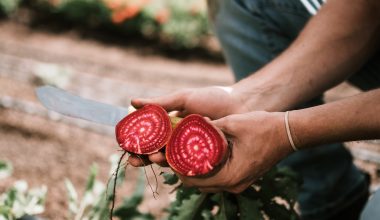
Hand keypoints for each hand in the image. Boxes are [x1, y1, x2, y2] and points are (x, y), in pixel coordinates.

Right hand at [128, 86, 249, 166]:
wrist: (241, 105)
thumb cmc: (213, 99)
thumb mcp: (184, 98)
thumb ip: (160, 103)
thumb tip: (132, 102)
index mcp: (171, 125)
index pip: (149, 136)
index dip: (137, 142)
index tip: (126, 145)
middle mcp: (179, 139)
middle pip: (156, 151)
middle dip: (144, 157)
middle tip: (136, 159)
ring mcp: (191, 150)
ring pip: (170, 160)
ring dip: (159, 162)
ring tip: (155, 158)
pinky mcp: (203, 159)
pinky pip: (188, 165)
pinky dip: (179, 166)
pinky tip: (173, 165)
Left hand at [177, 112, 292, 192]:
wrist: (288, 133)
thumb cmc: (263, 127)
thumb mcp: (232, 123)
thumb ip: (210, 127)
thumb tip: (191, 123)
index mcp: (229, 175)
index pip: (193, 180)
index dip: (178, 168)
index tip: (169, 154)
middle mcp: (233, 184)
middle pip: (199, 184)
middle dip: (184, 170)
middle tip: (175, 153)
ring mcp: (239, 183)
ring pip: (208, 183)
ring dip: (196, 171)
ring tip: (185, 153)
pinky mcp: (242, 178)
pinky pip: (219, 178)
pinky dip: (208, 170)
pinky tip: (202, 154)